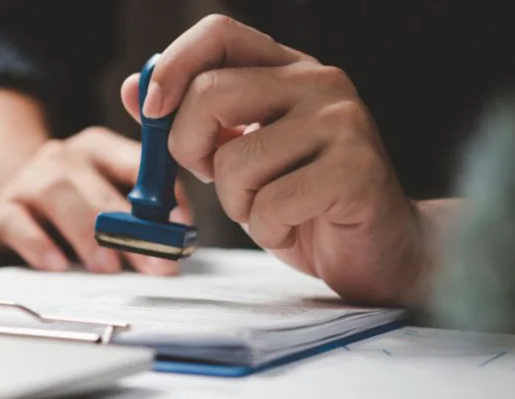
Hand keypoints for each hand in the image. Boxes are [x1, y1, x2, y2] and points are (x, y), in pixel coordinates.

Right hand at [0, 127, 192, 274]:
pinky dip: (38, 243)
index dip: (164, 195)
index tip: (181, 227)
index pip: (138, 163)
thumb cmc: (69, 208)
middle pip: (100, 187)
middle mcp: (62, 158)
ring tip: (108, 267)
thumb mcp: (105, 200)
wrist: (2, 199)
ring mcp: (28, 181)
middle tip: (155, 263)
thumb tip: (176, 244)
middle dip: (132, 229)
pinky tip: (57, 265)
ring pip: (59, 195)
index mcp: (97, 149)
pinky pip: (17, 222)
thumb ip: (139, 215)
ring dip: (88, 233)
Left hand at [121, 15, 424, 304]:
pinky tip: (294, 226)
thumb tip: (134, 90)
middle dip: (190, 148)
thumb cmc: (303, 202)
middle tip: (212, 175)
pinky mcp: (356, 172)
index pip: (219, 32)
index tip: (151, 109)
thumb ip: (192, 120)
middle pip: (211, 93)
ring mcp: (343, 124)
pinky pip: (270, 204)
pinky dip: (267, 229)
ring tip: (271, 207)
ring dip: (236, 202)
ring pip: (235, 159)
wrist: (379, 250)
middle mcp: (321, 83)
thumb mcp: (237, 154)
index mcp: (289, 69)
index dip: (172, 65)